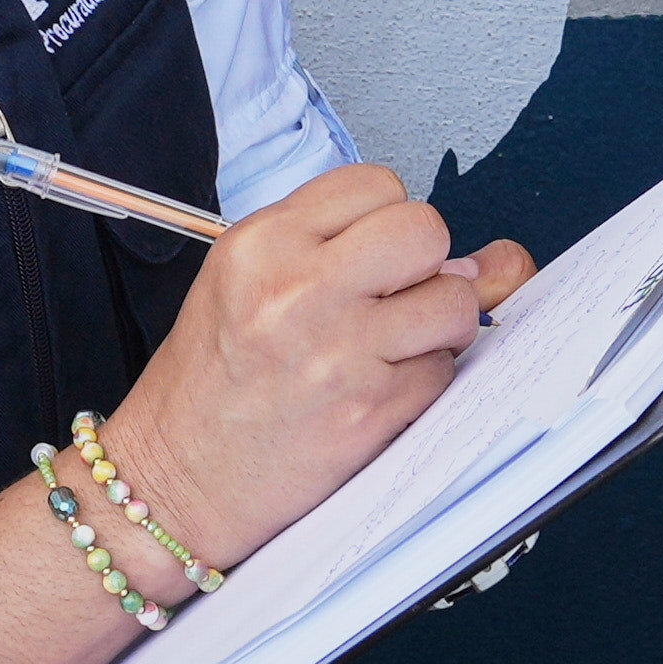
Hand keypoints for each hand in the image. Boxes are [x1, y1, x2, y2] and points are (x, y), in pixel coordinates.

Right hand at [97, 164, 526, 564]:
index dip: (387, 220)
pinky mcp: (368, 411)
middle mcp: (300, 290)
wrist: (174, 479)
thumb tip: (489, 257)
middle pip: (424, 228)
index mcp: (263, 245)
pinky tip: (380, 390)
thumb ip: (348, 251)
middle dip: (425, 261)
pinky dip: (425, 380)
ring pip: (454, 300)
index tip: (371, 254)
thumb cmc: (210, 384)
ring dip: (440, 324)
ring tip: (394, 345)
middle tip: (395, 296)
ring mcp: (338, 352)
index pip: (376, 185)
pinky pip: (443, 371)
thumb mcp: (253, 286)